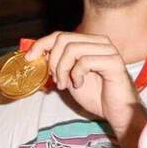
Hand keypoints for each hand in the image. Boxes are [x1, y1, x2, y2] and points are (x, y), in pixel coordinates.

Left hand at [26, 31, 142, 131]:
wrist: (117, 112)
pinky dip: (76, 74)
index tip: (29, 58)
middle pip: (64, 39)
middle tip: (56, 79)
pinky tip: (79, 84)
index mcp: (90, 43)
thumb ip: (58, 64)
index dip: (42, 44)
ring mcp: (108, 50)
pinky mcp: (113, 62)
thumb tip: (36, 55)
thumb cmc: (97, 95)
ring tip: (66, 84)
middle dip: (52, 61)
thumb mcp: (70, 77)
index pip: (60, 35)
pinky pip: (85, 61)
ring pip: (72, 49)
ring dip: (62, 70)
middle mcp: (100, 42)